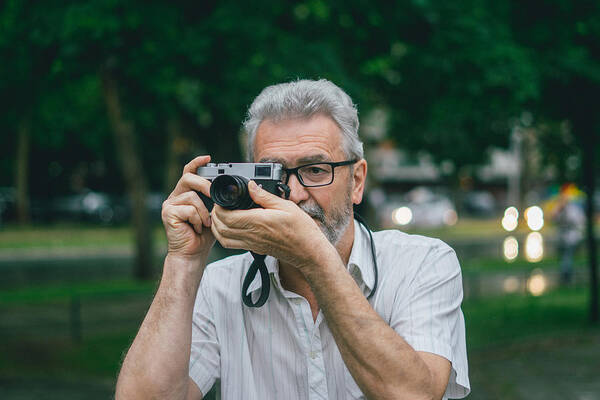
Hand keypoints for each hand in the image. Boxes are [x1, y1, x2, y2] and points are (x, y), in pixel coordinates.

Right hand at [161, 155, 215, 262]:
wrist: (193, 253)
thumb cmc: (203, 235)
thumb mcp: (214, 213)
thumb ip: (215, 200)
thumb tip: (226, 188)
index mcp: (186, 194)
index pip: (189, 172)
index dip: (197, 163)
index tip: (208, 158)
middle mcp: (176, 196)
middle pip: (189, 178)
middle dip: (205, 185)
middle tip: (214, 195)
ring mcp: (170, 204)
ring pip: (192, 196)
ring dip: (203, 212)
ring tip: (204, 223)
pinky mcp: (168, 212)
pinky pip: (189, 209)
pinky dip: (197, 219)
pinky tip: (195, 228)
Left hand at [210, 181, 334, 271]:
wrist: (308, 251)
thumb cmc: (301, 229)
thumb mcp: (286, 206)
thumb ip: (265, 196)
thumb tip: (251, 186)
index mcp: (258, 222)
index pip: (228, 217)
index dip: (219, 207)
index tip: (222, 199)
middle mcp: (252, 235)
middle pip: (221, 228)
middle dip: (215, 215)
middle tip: (219, 205)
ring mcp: (252, 244)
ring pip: (223, 239)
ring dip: (217, 227)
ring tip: (221, 215)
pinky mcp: (254, 248)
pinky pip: (231, 245)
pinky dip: (224, 236)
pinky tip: (229, 227)